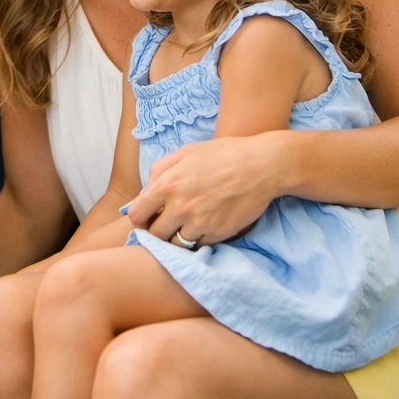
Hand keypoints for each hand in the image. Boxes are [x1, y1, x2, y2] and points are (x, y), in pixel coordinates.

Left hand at [126, 133, 283, 246]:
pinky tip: (205, 226)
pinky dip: (199, 239)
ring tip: (185, 226)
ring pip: (175, 244)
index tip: (147, 216)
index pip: (137, 215)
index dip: (140, 217)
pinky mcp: (219, 233)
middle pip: (154, 235)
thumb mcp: (185, 152)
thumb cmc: (222, 154)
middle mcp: (181, 207)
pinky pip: (199, 246)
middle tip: (166, 223)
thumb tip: (145, 193)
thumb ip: (159, 171)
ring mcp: (201, 223)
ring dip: (177, 237)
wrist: (262, 165)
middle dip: (156, 230)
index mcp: (167, 184)